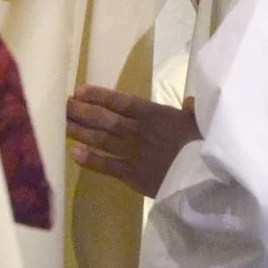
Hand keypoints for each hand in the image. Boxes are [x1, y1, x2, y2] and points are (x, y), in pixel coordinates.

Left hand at [66, 85, 200, 197]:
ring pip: (101, 140)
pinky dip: (90, 160)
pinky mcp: (133, 176)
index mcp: (155, 114)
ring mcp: (134, 154)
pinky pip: (107, 166)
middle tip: (61, 104)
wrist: (207, 177)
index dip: (99, 95)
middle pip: (104, 119)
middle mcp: (139, 131)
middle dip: (82, 111)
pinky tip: (73, 153)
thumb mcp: (201, 122)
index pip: (121, 101)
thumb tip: (189, 102)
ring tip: (61, 123)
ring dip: (80, 131)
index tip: (79, 89)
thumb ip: (192, 110)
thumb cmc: (206, 145)